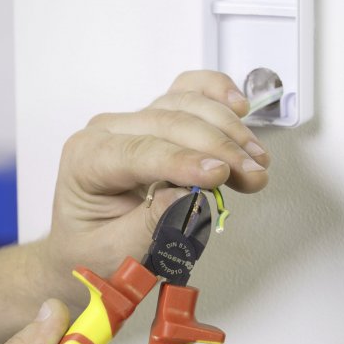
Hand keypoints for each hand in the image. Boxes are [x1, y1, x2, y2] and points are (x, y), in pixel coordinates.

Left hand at [35, 70, 271, 306]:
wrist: (86, 245)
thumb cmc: (94, 248)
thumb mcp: (115, 251)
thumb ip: (148, 225)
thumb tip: (188, 196)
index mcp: (87, 160)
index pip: (139, 152)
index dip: (183, 160)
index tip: (220, 174)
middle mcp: (108, 131)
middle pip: (169, 123)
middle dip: (218, 148)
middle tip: (253, 175)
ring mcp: (133, 120)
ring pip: (184, 104)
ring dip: (227, 129)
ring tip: (257, 161)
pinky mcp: (156, 118)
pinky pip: (187, 92)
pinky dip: (215, 92)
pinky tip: (239, 107)